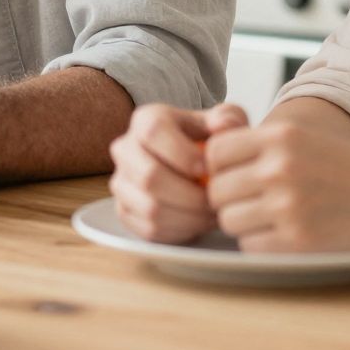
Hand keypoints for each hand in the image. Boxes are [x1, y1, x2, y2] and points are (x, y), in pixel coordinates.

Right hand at [107, 103, 247, 244]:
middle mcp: (125, 149)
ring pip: (150, 208)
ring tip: (212, 214)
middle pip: (149, 176)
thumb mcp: (223, 122)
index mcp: (146, 119)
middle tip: (216, 200)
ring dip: (189, 217)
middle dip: (190, 195)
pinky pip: (150, 229)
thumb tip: (224, 126)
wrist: (193, 166)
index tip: (208, 170)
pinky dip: (180, 231)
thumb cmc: (207, 141)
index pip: (154, 132)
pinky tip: (198, 222)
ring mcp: (121, 182)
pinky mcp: (124, 211)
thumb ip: (228, 118)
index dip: (183, 154)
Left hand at [205, 120, 349, 253]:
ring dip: (243, 223)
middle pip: (216, 190)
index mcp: (281, 135)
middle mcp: (279, 167)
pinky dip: (261, 243)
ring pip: (228, 220)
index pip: (215, 152)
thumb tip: (205, 164)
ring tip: (270, 218)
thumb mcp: (304, 139)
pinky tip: (284, 234)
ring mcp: (288, 204)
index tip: (235, 176)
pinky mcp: (298, 239)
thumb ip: (260, 147)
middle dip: (228, 199)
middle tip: (252, 202)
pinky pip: (250, 245)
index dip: (219, 167)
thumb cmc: (349, 168)